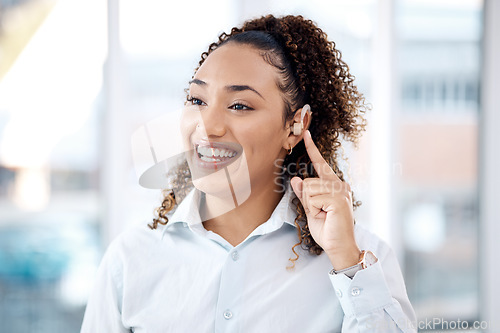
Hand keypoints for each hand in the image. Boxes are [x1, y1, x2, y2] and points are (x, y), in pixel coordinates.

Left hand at [290, 130, 360, 269]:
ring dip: (311, 206)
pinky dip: (314, 210)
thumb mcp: (311, 209)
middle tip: (320, 213)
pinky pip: (313, 198)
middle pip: (308, 181)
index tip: (305, 134)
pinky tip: (326, 216)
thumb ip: (304, 194)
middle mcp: (340, 185)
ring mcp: (341, 191)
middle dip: (307, 200)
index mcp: (335, 185)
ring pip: (309, 189)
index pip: (321, 164)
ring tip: (324, 215)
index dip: (312, 149)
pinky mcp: (338, 199)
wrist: (338, 247)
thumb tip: (296, 179)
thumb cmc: (327, 229)